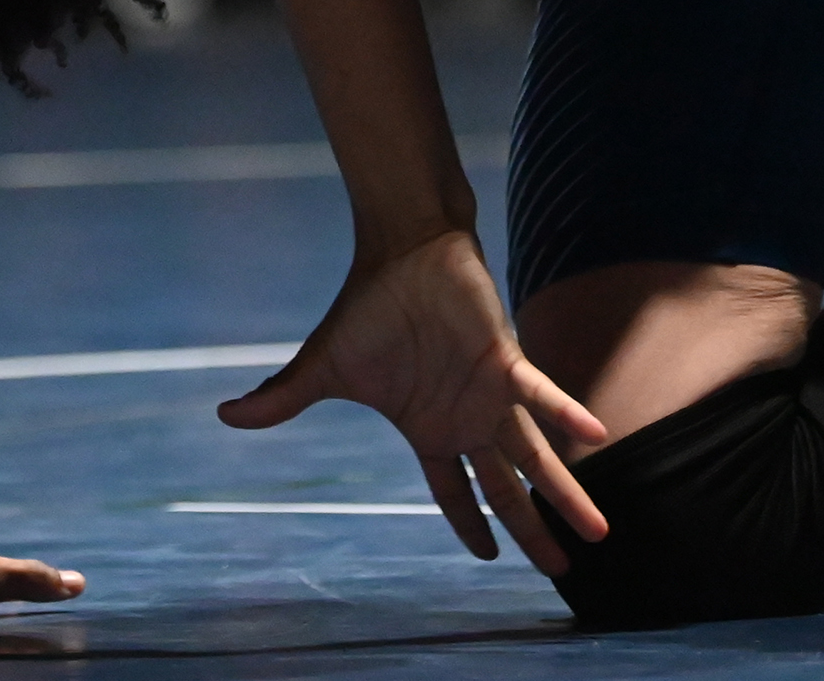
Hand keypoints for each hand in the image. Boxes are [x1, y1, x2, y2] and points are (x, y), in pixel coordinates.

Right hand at [218, 232, 608, 575]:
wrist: (398, 250)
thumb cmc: (367, 305)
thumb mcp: (320, 367)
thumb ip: (282, 400)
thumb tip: (224, 415)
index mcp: (430, 428)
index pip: (457, 491)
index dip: (474, 526)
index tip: (490, 559)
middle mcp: (467, 419)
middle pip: (507, 490)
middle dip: (534, 532)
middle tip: (563, 573)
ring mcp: (490, 394)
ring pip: (537, 457)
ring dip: (568, 495)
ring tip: (598, 534)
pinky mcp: (506, 360)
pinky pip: (543, 394)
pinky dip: (569, 412)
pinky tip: (598, 433)